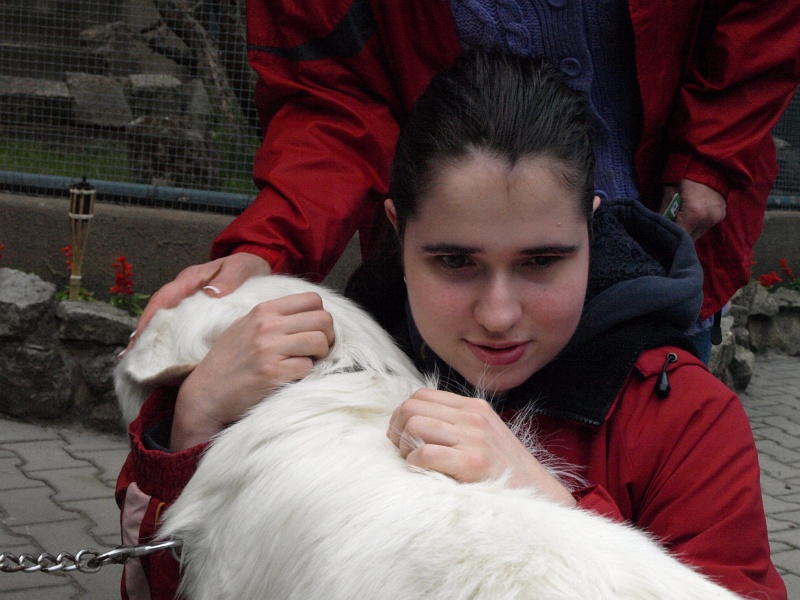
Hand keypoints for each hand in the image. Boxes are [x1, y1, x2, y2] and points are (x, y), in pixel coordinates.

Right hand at [125, 253, 272, 352]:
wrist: (258, 267)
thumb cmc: (246, 266)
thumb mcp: (240, 268)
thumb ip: (228, 278)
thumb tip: (212, 293)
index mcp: (190, 280)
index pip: (164, 298)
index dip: (149, 317)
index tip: (138, 337)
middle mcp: (184, 293)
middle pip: (159, 314)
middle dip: (144, 335)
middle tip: (132, 358)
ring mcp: (190, 305)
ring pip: (168, 323)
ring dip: (155, 341)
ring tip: (144, 364)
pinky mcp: (199, 316)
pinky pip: (182, 329)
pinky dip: (174, 344)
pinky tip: (171, 362)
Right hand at [170, 292, 334, 450]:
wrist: (206, 394)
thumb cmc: (227, 362)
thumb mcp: (245, 326)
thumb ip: (273, 317)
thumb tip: (309, 314)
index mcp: (263, 310)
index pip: (313, 299)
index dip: (321, 316)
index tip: (315, 331)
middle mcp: (267, 326)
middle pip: (324, 319)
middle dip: (328, 337)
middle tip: (318, 351)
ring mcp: (269, 349)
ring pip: (320, 342)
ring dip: (320, 356)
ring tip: (306, 363)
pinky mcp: (272, 373)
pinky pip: (308, 368)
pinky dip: (305, 375)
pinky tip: (291, 377)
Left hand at [387, 389, 574, 505]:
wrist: (539, 493)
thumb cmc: (504, 468)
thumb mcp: (484, 433)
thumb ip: (455, 423)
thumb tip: (412, 421)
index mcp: (474, 406)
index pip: (421, 395)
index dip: (403, 414)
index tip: (403, 436)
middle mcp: (473, 417)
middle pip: (412, 407)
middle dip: (397, 429)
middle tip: (402, 450)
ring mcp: (474, 438)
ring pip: (415, 425)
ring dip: (405, 447)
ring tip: (414, 462)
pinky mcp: (473, 462)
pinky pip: (425, 453)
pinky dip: (414, 464)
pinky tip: (423, 473)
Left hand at [660, 179, 725, 240]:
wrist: (707, 163)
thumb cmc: (684, 176)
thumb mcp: (669, 194)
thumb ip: (663, 214)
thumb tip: (657, 228)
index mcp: (695, 214)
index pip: (680, 237)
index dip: (669, 238)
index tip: (662, 236)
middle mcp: (709, 220)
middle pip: (690, 239)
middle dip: (678, 236)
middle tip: (669, 230)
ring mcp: (717, 218)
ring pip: (698, 234)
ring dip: (688, 231)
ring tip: (678, 222)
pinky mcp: (721, 215)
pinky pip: (705, 226)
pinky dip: (695, 225)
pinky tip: (688, 218)